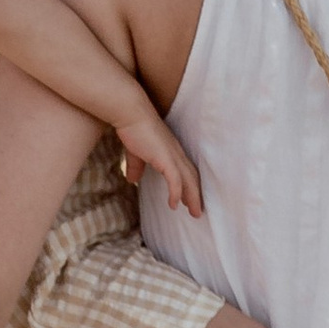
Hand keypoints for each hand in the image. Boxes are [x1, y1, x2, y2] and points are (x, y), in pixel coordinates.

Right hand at [117, 105, 203, 220]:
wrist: (130, 114)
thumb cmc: (133, 129)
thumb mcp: (135, 153)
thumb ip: (136, 166)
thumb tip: (132, 180)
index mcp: (171, 151)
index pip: (186, 171)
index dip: (190, 186)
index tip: (190, 200)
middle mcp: (176, 153)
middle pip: (192, 177)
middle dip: (196, 195)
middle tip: (197, 212)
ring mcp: (172, 155)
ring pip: (188, 180)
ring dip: (192, 197)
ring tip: (194, 213)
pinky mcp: (165, 158)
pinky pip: (175, 180)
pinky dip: (176, 193)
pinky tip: (174, 205)